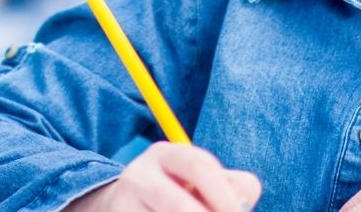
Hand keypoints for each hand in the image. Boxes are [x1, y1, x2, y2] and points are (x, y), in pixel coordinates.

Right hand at [64, 142, 260, 211]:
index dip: (224, 195)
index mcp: (165, 155)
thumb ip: (233, 186)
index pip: (200, 167)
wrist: (119, 207)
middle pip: (181, 206)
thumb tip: (241, 205)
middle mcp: (139, 176)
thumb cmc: (177, 195)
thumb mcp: (202, 182)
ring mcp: (123, 203)